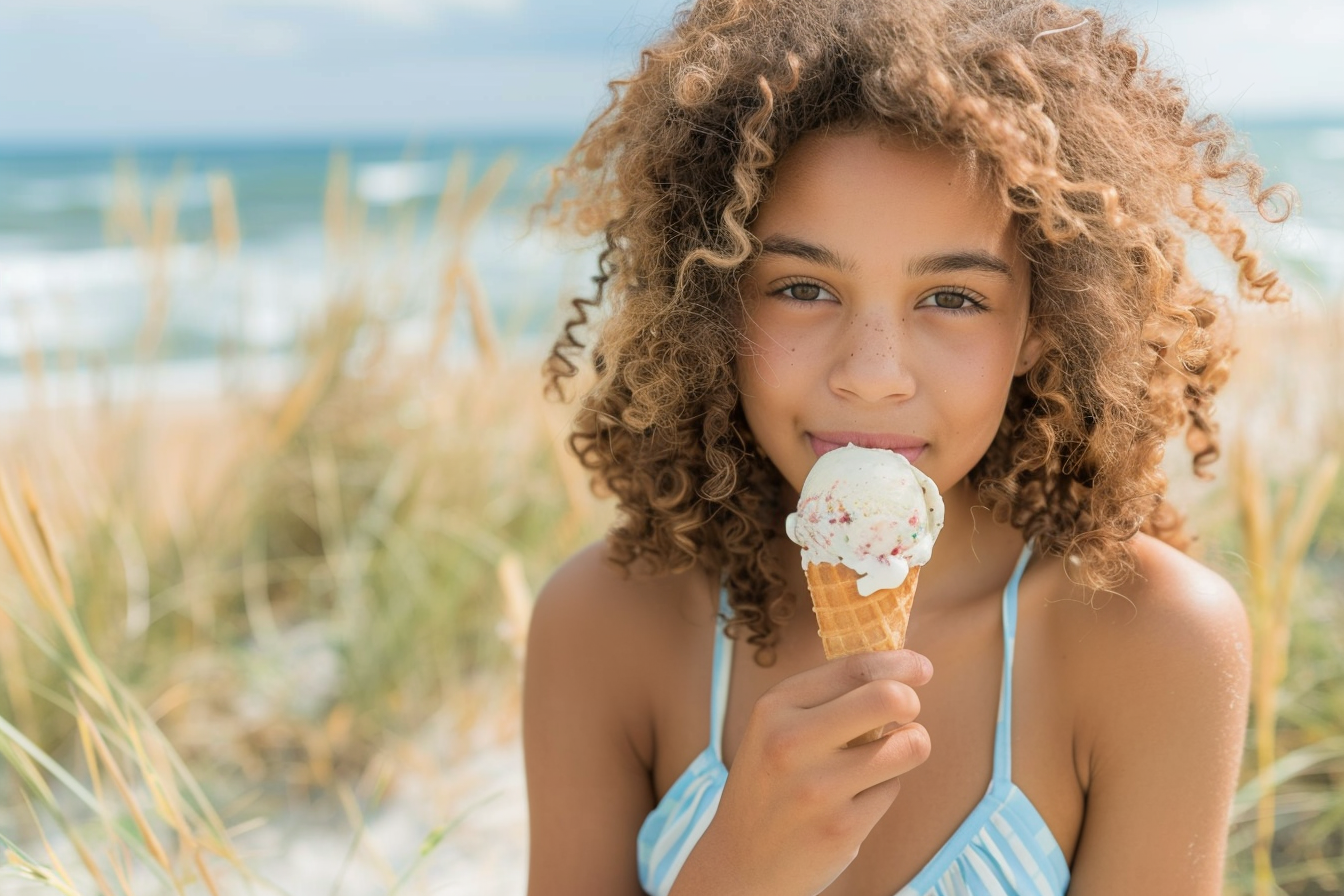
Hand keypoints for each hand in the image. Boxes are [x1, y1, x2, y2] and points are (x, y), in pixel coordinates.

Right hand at [669, 650, 932, 895]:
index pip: (855, 667)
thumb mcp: (777, 727)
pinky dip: (882, 789)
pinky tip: (853, 799)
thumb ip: (827, 698)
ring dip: (910, 746)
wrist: (739, 862)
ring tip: (887, 755)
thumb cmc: (771, 783)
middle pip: (888, 697)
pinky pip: (892, 789)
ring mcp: (817, 788)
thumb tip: (899, 671)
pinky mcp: (841, 828)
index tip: (921, 668)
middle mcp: (791, 741)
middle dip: (911, 700)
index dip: (899, 663)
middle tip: (907, 713)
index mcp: (775, 707)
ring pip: (908, 745)